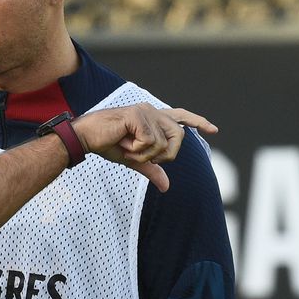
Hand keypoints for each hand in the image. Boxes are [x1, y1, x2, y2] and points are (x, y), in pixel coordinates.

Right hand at [71, 103, 216, 191]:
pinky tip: (122, 143)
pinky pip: (149, 142)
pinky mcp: (137, 115)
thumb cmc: (106, 144)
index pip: (180, 117)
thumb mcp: (133, 160)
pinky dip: (136, 150)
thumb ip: (152, 169)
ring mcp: (145, 111)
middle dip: (164, 155)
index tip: (214, 130)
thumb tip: (167, 187)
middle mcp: (152, 111)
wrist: (85, 138)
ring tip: (126, 147)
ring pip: (163, 143)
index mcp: (152, 118)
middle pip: (178, 137)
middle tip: (139, 156)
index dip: (198, 122)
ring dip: (144, 154)